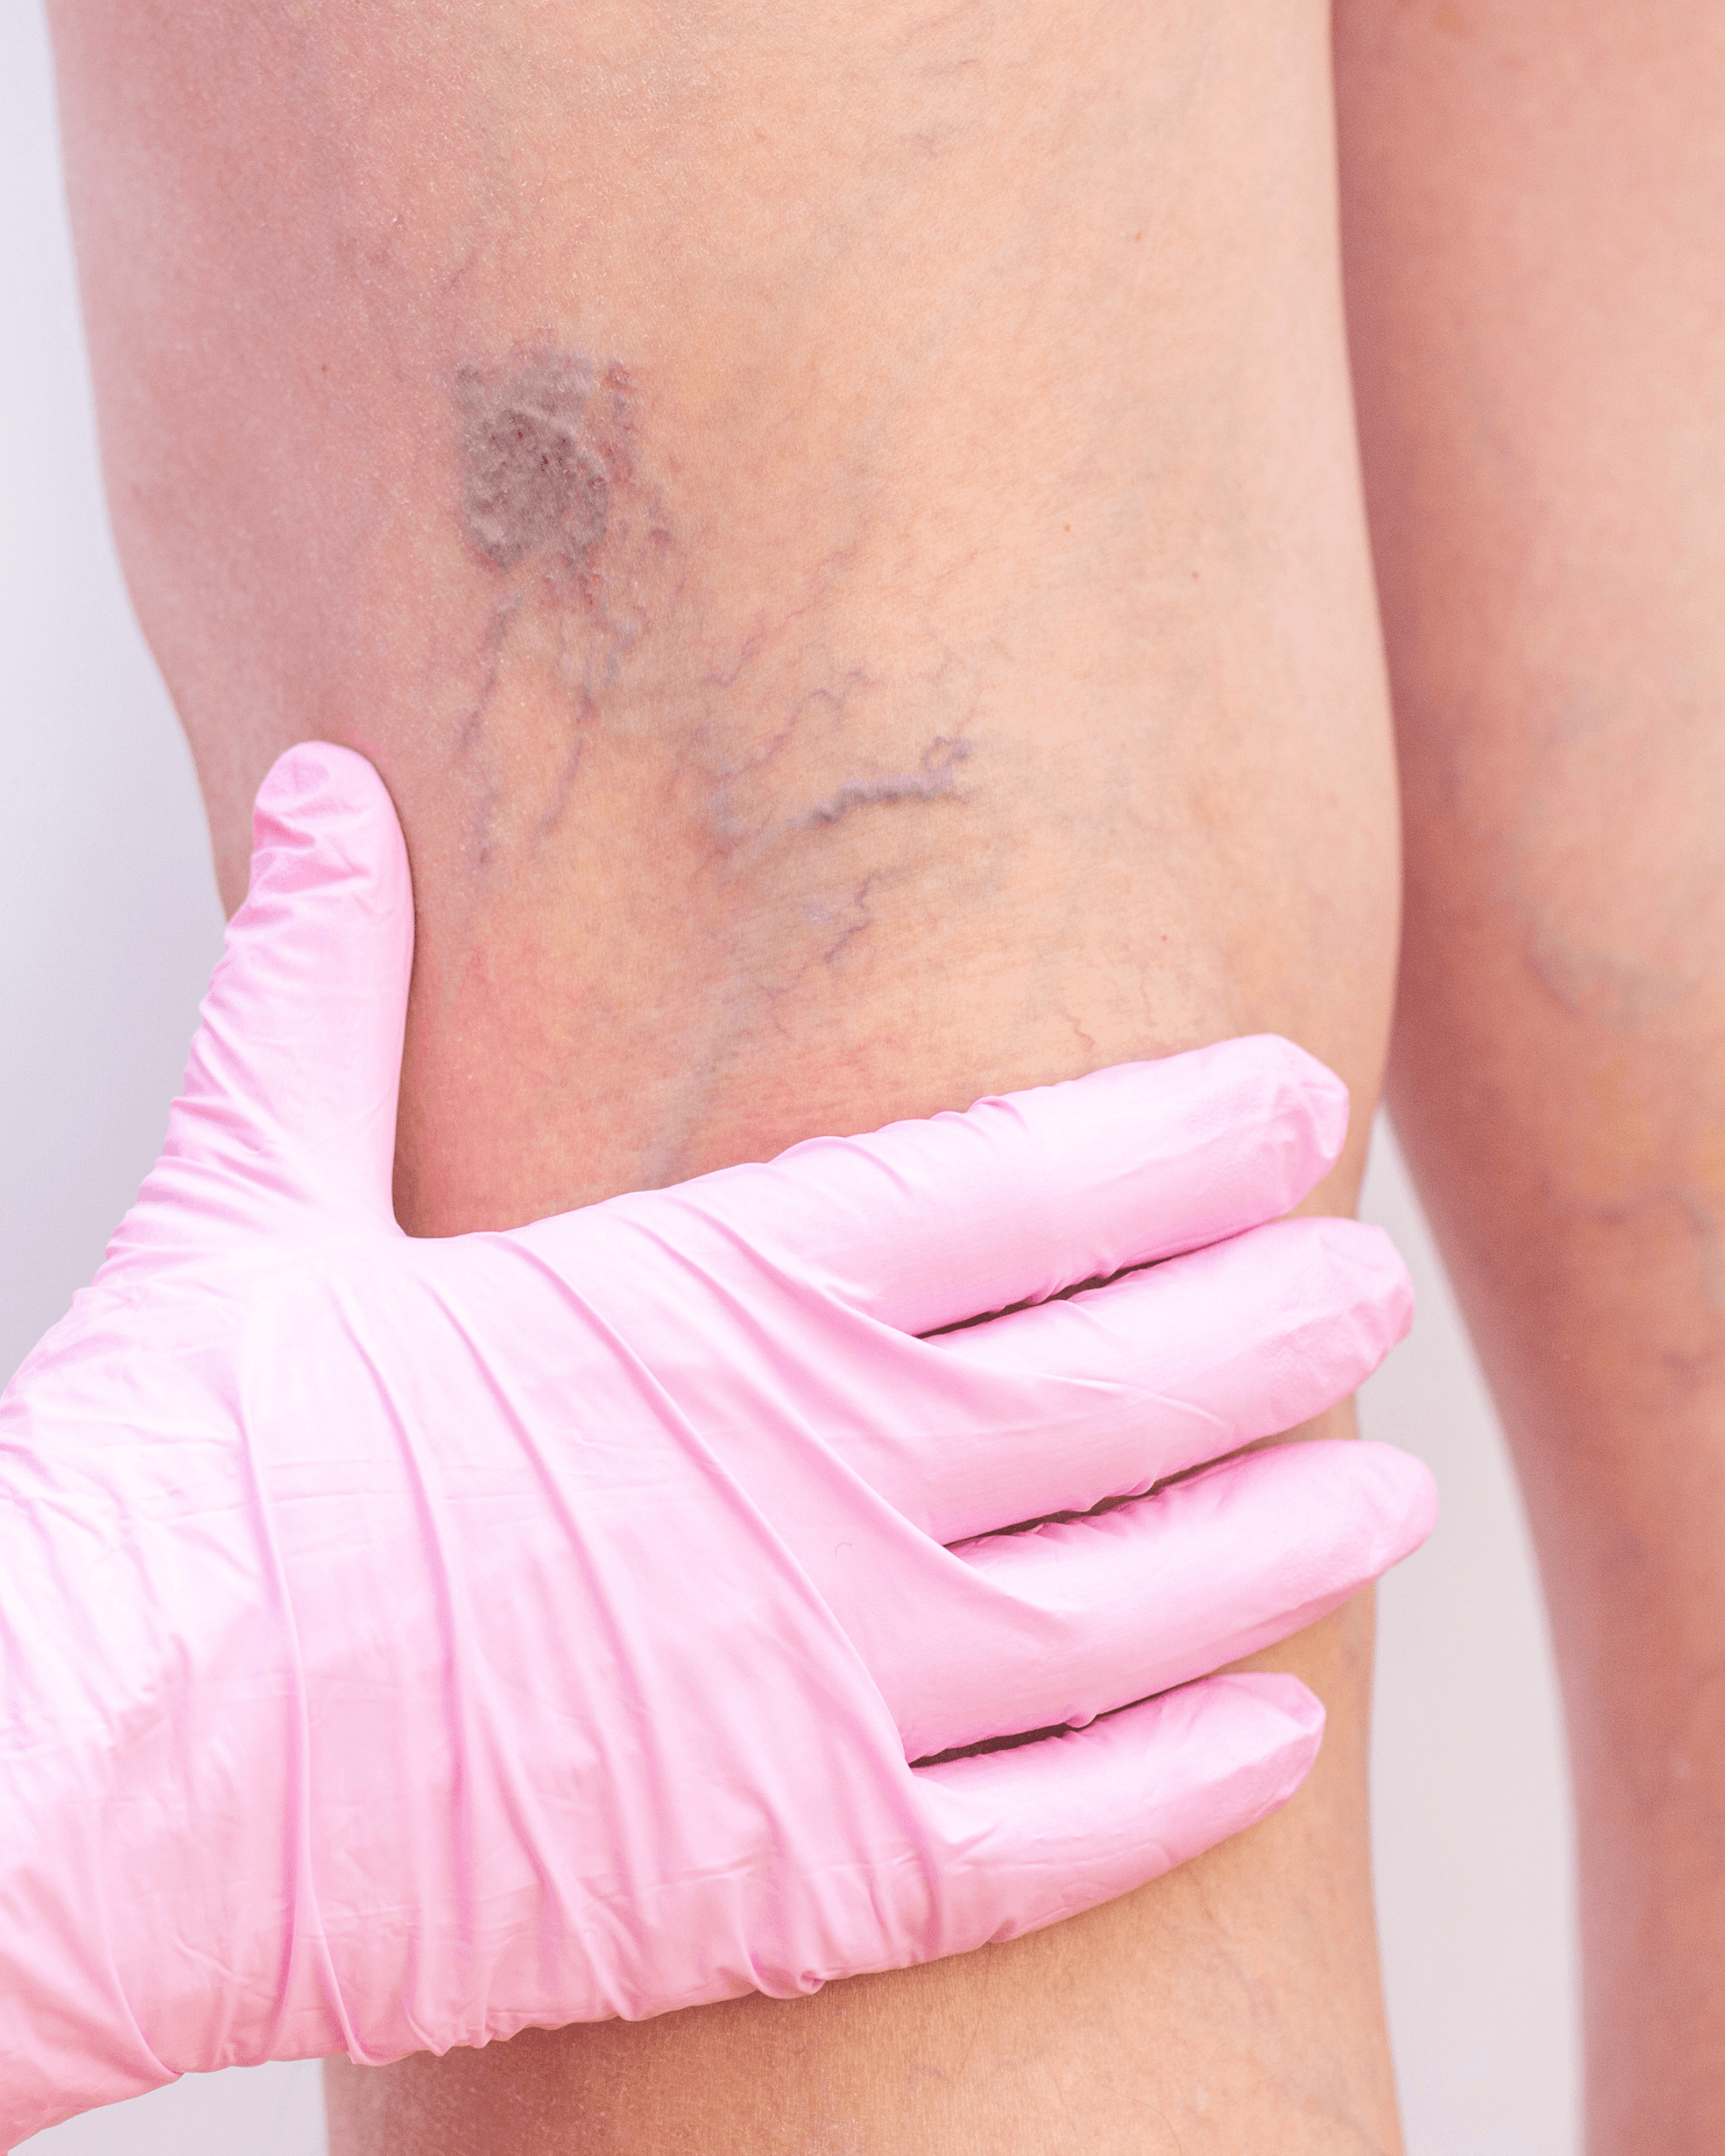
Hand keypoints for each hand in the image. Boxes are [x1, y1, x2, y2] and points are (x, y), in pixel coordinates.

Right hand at [0, 745, 1432, 2142]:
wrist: (82, 1774)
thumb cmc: (173, 1493)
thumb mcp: (249, 1201)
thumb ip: (324, 992)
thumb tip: (323, 796)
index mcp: (690, 1305)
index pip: (1005, 1186)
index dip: (1173, 1136)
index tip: (1287, 1100)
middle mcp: (799, 1490)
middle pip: (1114, 1389)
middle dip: (1269, 1328)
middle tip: (1365, 1291)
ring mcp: (811, 1694)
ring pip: (1126, 1612)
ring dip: (1280, 1546)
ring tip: (1387, 1499)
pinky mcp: (781, 1875)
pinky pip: (1041, 1842)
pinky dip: (1176, 1789)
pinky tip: (1276, 1735)